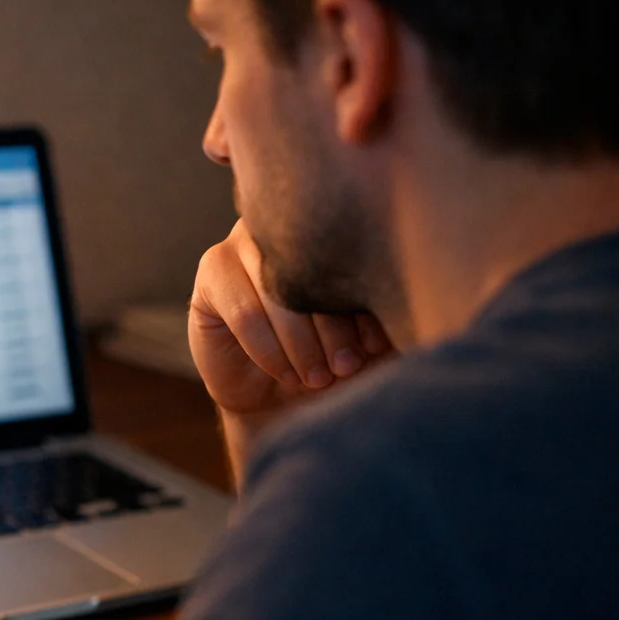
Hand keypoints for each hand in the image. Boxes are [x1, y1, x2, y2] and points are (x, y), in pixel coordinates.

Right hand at [188, 219, 393, 419]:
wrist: (287, 395)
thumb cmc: (339, 356)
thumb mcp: (375, 336)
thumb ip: (390, 312)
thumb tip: (406, 300)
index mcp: (337, 224)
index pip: (354, 253)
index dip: (365, 303)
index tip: (377, 346)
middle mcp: (288, 224)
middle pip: (313, 269)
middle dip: (334, 327)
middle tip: (346, 367)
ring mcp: (245, 241)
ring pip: (278, 292)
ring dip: (302, 344)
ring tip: (318, 377)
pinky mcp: (213, 272)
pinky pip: (244, 313)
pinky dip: (269, 351)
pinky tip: (286, 373)